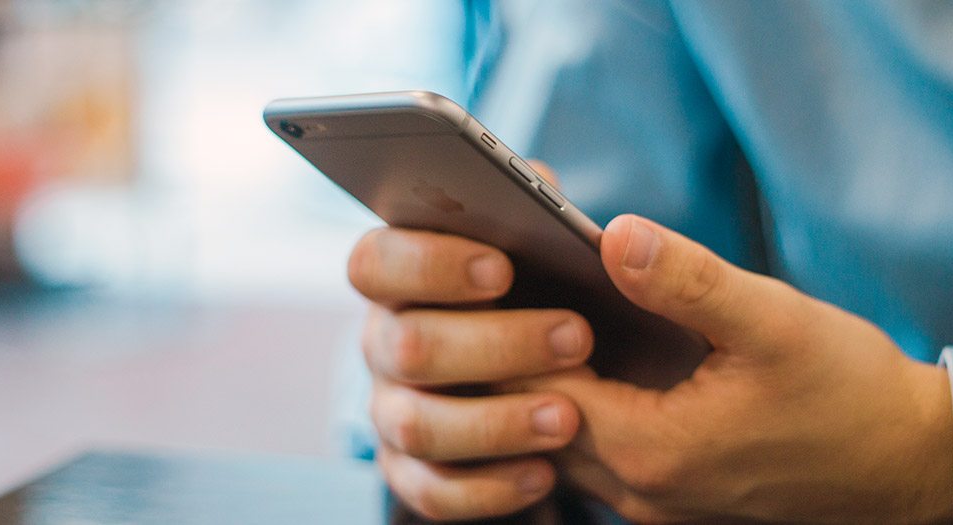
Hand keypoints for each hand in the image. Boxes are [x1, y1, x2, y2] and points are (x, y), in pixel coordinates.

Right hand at [349, 226, 591, 519]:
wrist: (545, 364)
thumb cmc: (536, 287)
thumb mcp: (539, 241)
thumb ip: (543, 210)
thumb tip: (577, 211)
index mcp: (398, 276)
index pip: (374, 263)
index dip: (429, 266)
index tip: (502, 271)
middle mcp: (383, 341)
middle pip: (405, 346)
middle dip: (494, 345)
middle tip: (575, 337)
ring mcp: (391, 409)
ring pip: (416, 425)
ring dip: (493, 423)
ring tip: (566, 418)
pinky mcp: (411, 469)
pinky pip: (432, 490)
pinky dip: (488, 487)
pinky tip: (545, 473)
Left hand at [515, 215, 952, 522]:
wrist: (904, 464)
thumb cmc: (848, 395)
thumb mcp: (772, 322)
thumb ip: (687, 280)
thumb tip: (615, 235)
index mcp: (650, 448)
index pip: (536, 388)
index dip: (511, 330)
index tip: (497, 275)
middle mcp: (637, 487)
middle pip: (536, 418)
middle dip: (514, 355)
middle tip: (505, 288)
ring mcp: (651, 499)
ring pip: (561, 440)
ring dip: (543, 383)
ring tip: (537, 316)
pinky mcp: (669, 494)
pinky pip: (594, 452)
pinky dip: (577, 406)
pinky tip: (587, 359)